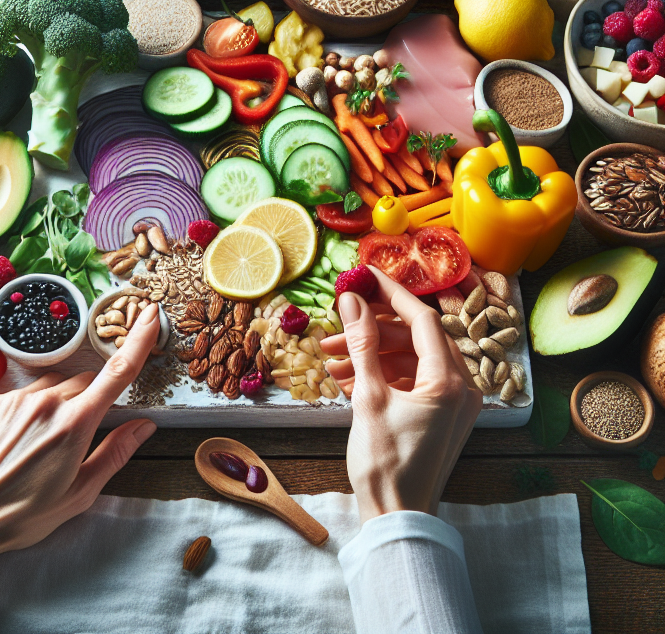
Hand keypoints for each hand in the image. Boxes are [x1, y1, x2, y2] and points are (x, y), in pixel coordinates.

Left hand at [0, 303, 159, 565]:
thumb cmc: (23, 515)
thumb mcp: (80, 493)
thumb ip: (115, 453)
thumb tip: (145, 425)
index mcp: (75, 424)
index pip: (117, 373)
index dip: (138, 340)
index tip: (151, 313)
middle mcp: (46, 401)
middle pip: (85, 382)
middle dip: (91, 400)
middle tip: (78, 439)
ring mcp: (17, 397)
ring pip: (55, 385)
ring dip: (61, 403)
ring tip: (44, 444)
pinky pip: (26, 392)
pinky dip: (32, 408)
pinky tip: (20, 440)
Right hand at [320, 268, 480, 522]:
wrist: (397, 519)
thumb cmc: (385, 464)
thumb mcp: (369, 397)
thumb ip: (362, 343)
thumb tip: (352, 299)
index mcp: (451, 382)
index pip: (422, 319)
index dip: (391, 292)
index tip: (365, 274)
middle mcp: (461, 388)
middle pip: (415, 337)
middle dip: (373, 328)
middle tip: (338, 321)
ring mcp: (453, 403)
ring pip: (410, 358)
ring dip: (372, 352)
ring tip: (331, 353)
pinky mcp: (440, 416)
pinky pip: (410, 380)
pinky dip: (380, 373)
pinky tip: (345, 374)